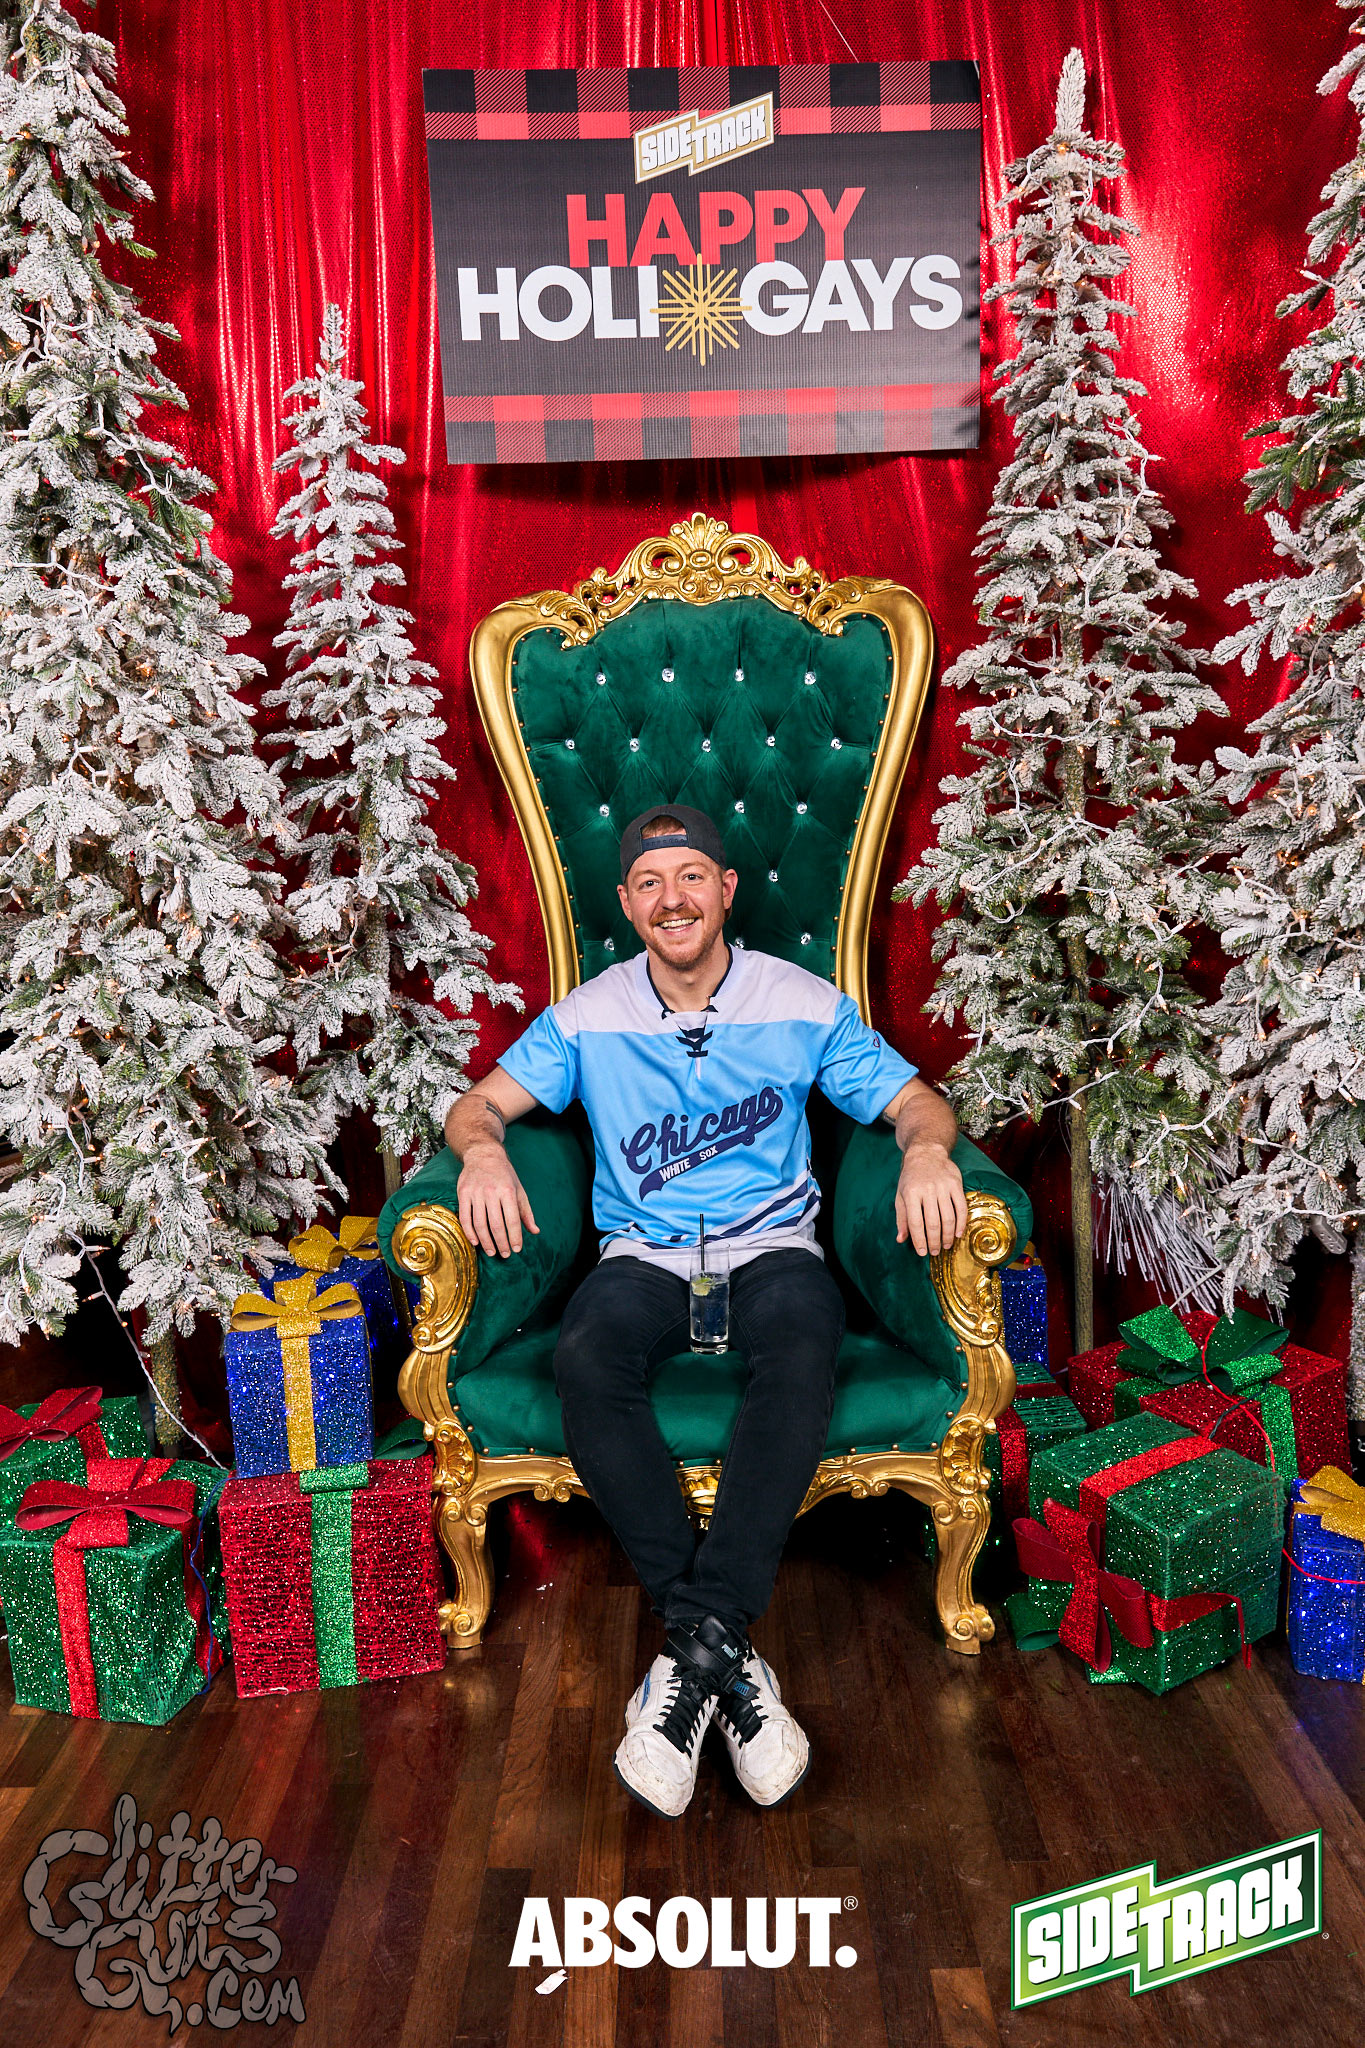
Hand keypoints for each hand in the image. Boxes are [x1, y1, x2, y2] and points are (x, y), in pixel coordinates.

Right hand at [457, 1145, 539, 1257]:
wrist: (483, 1154)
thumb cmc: (504, 1174)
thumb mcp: (519, 1190)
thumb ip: (526, 1212)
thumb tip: (535, 1231)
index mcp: (508, 1191)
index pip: (512, 1219)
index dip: (515, 1236)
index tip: (516, 1249)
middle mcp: (491, 1192)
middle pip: (495, 1224)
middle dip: (501, 1242)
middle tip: (504, 1254)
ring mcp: (475, 1193)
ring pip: (479, 1223)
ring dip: (485, 1241)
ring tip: (492, 1251)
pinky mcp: (462, 1193)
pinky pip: (465, 1217)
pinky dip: (469, 1232)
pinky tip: (475, 1242)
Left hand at [895, 1141, 967, 1255]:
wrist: (926, 1152)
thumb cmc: (911, 1177)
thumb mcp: (900, 1195)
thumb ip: (902, 1218)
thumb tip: (901, 1240)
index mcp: (911, 1193)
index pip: (916, 1223)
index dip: (919, 1240)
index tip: (922, 1252)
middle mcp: (927, 1190)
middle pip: (933, 1223)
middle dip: (934, 1241)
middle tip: (935, 1252)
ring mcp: (943, 1186)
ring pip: (949, 1217)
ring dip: (948, 1235)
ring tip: (946, 1245)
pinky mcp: (956, 1184)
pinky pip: (961, 1207)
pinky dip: (961, 1223)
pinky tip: (958, 1233)